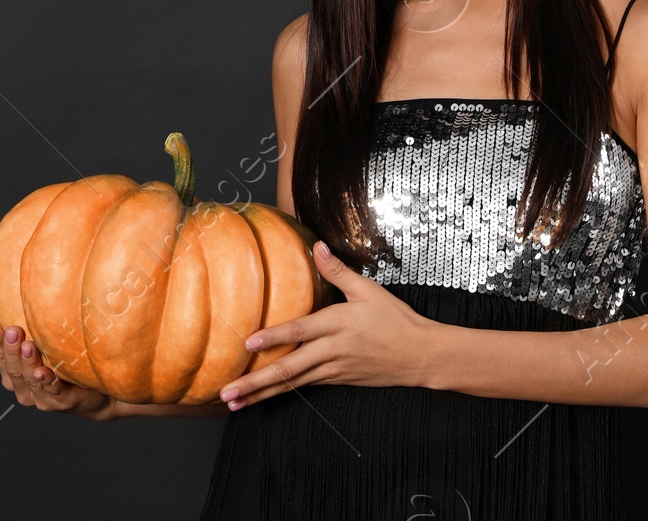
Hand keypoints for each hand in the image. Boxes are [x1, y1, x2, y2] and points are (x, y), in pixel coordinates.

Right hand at [0, 316, 116, 420]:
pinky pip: (54, 391)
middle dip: (11, 350)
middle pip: (13, 370)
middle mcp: (25, 389)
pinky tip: (44, 371)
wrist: (97, 393)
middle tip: (12, 330)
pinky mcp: (63, 402)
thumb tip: (28, 292)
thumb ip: (34, 331)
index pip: (2, 358)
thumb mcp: (46, 347)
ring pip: (31, 380)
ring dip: (28, 363)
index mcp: (16, 375)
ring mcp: (43, 398)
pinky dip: (48, 382)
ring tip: (28, 345)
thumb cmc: (66, 365)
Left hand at [216, 241, 445, 408]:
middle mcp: (332, 351)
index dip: (273, 338)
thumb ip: (338, 271)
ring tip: (234, 402)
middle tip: (227, 392)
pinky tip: (263, 397)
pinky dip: (282, 393)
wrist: (420, 355)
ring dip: (262, 393)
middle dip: (255, 382)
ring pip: (293, 384)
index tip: (247, 343)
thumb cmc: (395, 319)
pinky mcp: (338, 381)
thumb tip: (317, 245)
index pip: (299, 332)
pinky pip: (305, 387)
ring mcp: (334, 370)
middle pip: (289, 369)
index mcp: (337, 325)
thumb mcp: (368, 290)